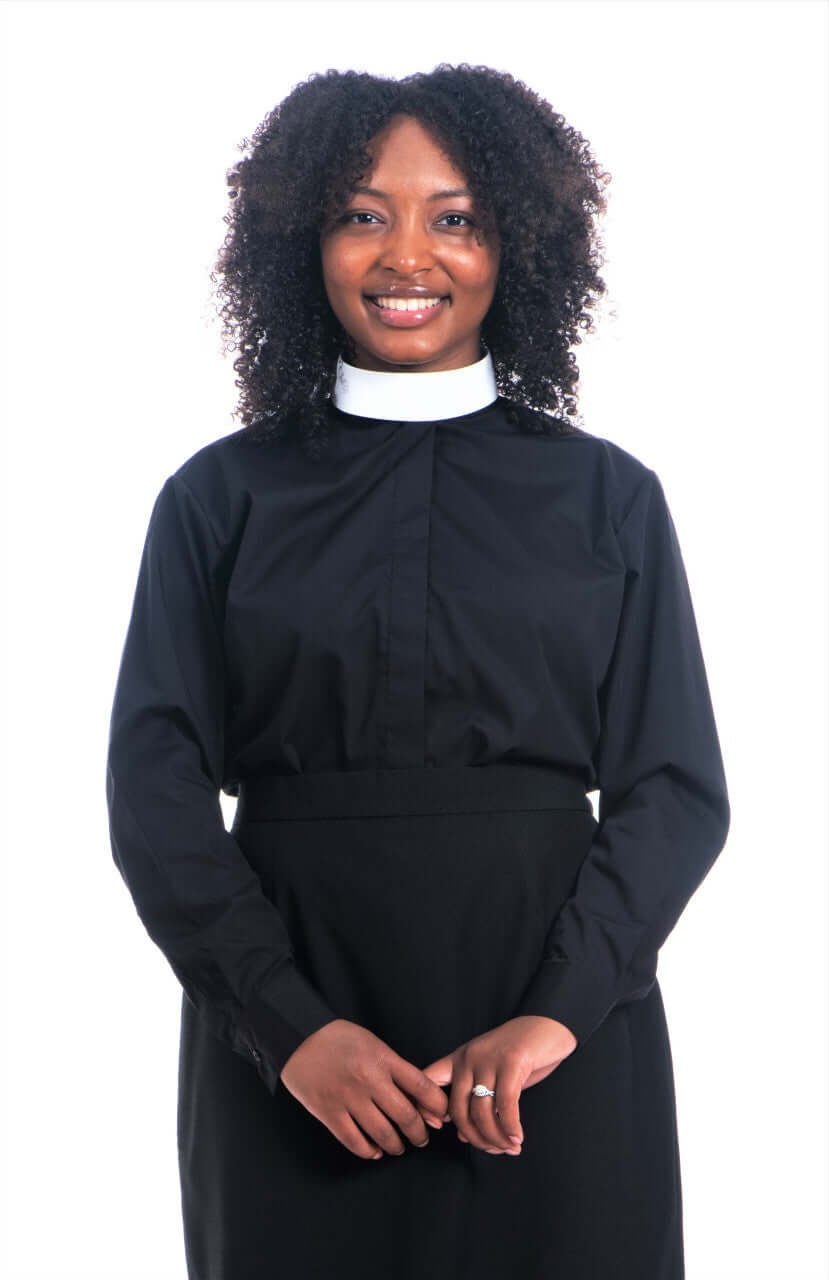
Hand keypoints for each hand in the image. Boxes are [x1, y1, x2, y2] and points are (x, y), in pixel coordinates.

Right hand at [279, 1019, 450, 1159]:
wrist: (299, 1037)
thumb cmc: (340, 1039)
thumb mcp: (373, 1044)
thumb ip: (395, 1070)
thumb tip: (420, 1100)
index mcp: (383, 1059)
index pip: (421, 1086)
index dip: (437, 1106)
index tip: (441, 1115)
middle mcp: (369, 1080)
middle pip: (406, 1116)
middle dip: (419, 1134)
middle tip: (421, 1138)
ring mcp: (348, 1098)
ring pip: (383, 1134)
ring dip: (396, 1145)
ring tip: (399, 1146)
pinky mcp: (329, 1112)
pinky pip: (355, 1141)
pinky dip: (369, 1151)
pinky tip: (375, 1150)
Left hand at [419, 1016, 577, 1154]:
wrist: (547, 1025)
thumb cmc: (520, 1054)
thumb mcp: (492, 1076)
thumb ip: (477, 1102)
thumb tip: (463, 1135)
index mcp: (459, 1060)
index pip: (427, 1080)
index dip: (424, 1107)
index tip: (437, 1128)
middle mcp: (468, 1058)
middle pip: (458, 1110)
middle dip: (476, 1138)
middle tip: (495, 1150)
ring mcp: (488, 1059)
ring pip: (482, 1112)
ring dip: (496, 1138)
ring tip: (510, 1147)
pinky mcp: (511, 1061)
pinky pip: (506, 1104)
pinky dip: (511, 1127)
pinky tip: (518, 1138)